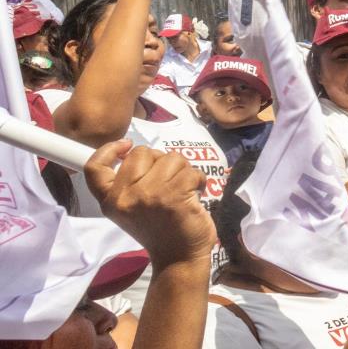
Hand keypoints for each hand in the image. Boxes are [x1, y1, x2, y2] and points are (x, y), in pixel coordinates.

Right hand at [85, 140, 215, 266]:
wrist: (178, 257)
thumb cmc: (159, 228)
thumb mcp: (132, 207)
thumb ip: (129, 182)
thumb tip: (134, 151)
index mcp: (110, 201)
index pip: (94, 168)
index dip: (108, 149)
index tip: (126, 145)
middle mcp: (125, 197)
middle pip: (141, 153)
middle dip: (160, 161)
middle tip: (168, 182)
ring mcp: (149, 195)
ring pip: (171, 158)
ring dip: (182, 170)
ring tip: (182, 190)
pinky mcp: (174, 196)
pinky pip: (190, 171)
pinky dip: (198, 179)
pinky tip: (194, 194)